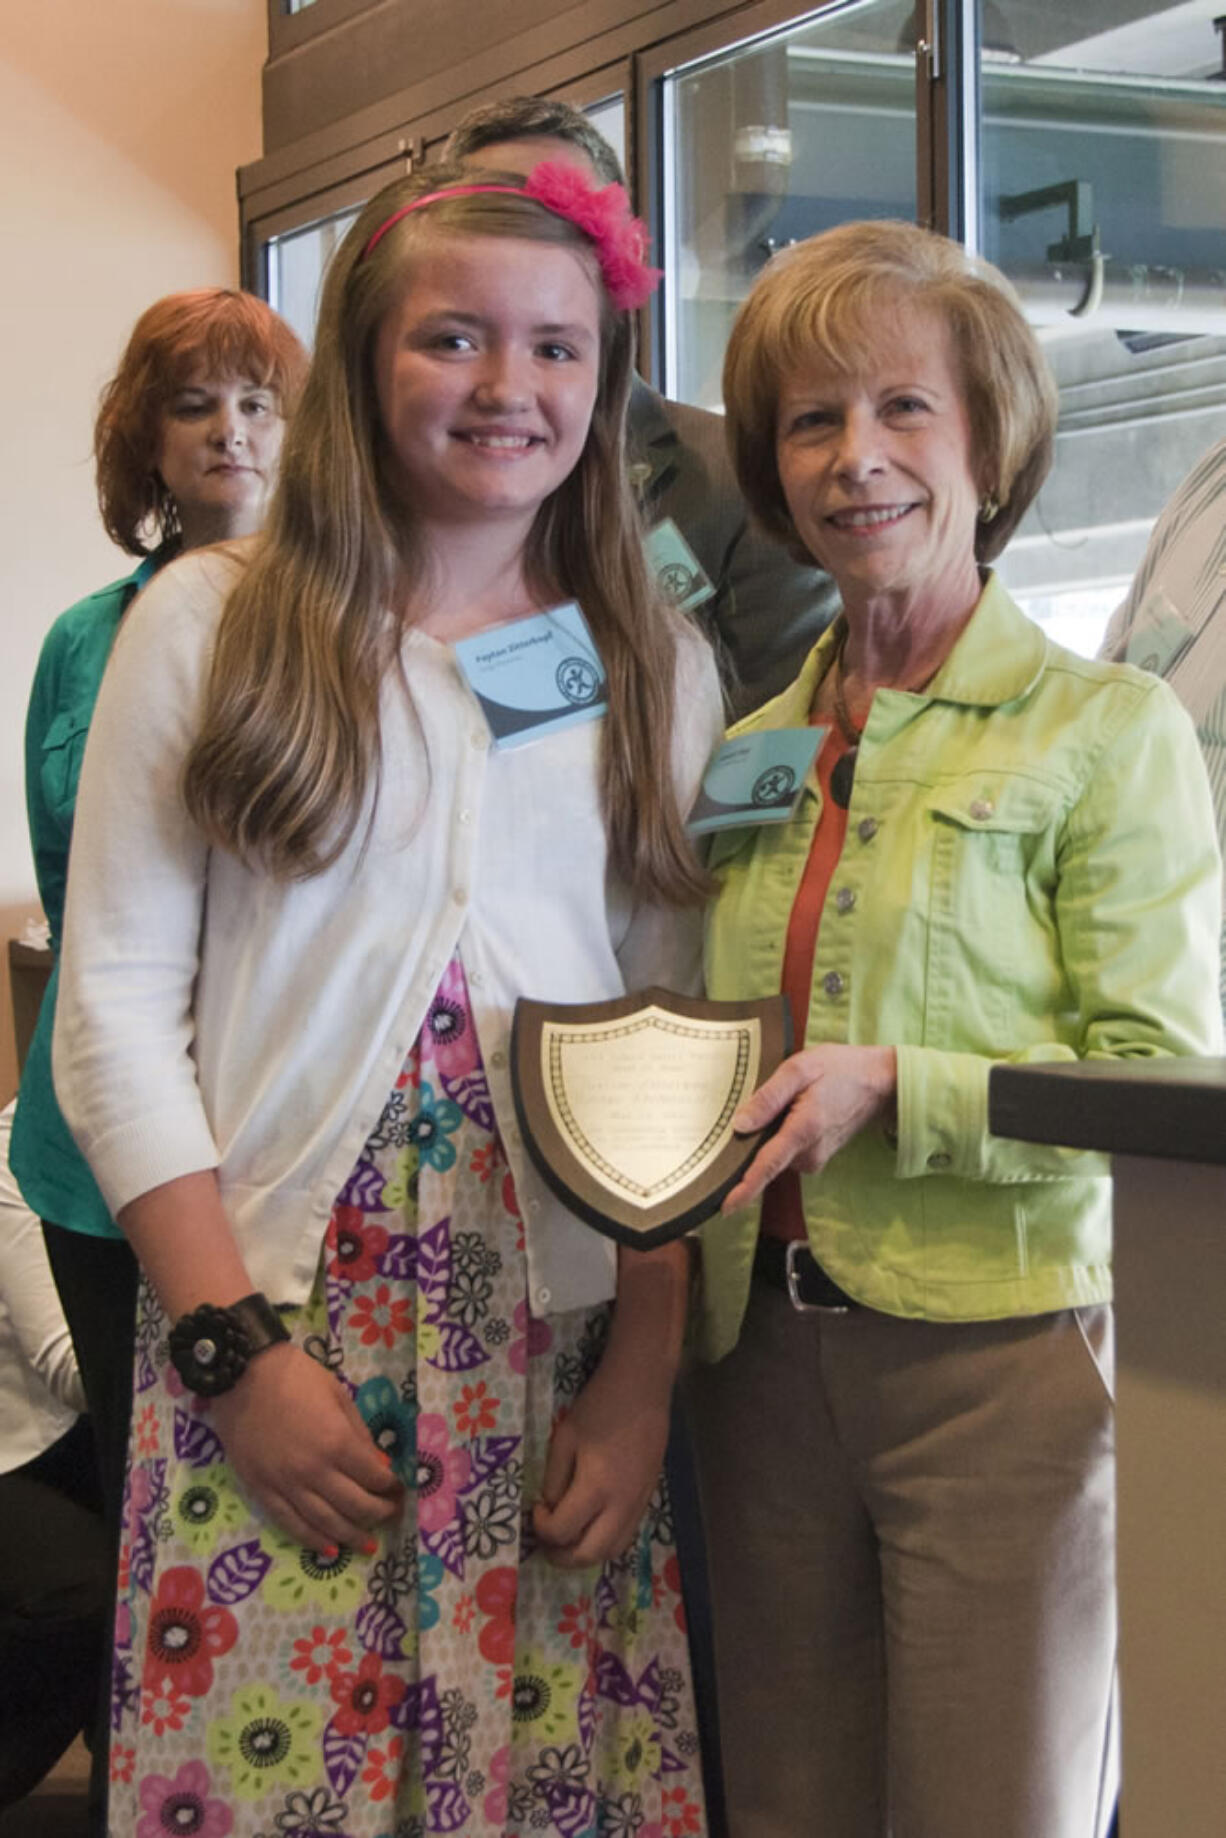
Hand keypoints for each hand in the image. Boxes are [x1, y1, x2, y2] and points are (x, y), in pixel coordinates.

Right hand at [209, 1343, 401, 1552]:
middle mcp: (313, 1470)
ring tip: (368, 1545)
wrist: (241, 1374)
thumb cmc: (295, 1376)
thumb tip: (379, 1465)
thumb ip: (359, 1433)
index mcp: (336, 1442)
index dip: (390, 1487)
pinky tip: (329, 1550)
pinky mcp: (261, 1490)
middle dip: (378, 1514)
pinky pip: (289, 1523)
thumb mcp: (338, 1394)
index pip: (373, 1477)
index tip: (399, 1489)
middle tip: (390, 1515)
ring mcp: (285, 1484)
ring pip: (325, 1523)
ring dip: (351, 1536)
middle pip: (354, 1506)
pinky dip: (311, 1540)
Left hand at [532, 1352, 671, 1570]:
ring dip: (586, 1555)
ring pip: (612, 1552)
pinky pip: (626, 1535)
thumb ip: (554, 1479)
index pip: (563, 1530)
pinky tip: (591, 1525)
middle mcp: (621, 1504)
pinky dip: (605, 1541)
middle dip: (562, 1557)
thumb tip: (550, 1507)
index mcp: (596, 1487)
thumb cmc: (599, 1406)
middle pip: (590, 1555)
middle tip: (546, 1544)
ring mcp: (638, 1503)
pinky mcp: (648, 1498)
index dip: (542, 1528)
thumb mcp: (564, 1437)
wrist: (642, 1387)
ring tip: (567, 1540)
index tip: (537, 1508)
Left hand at [723, 1042, 896, 1210]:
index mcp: (804, 1130)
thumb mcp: (800, 1069)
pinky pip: (787, 1152)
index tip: (727, 1208)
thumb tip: (740, 1124)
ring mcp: (816, 1158)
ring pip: (776, 1154)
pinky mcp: (817, 1158)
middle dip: (754, 1140)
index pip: (768, 1166)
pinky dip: (783, 1136)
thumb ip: (768, 1097)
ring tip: (790, 1101)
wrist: (880, 1082)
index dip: (745, 1189)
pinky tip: (795, 1112)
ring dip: (771, 1134)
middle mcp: (810, 1153)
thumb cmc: (840, 1070)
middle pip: (765, 1158)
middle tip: (771, 1103)